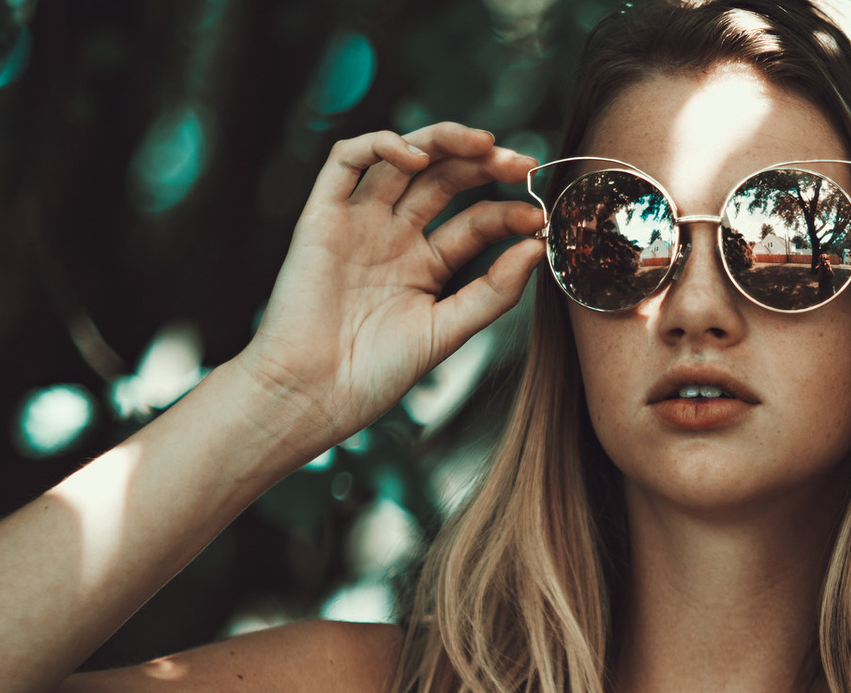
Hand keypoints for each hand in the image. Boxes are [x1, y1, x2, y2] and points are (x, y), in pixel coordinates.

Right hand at [239, 122, 545, 445]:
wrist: (314, 394)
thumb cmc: (375, 374)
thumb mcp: (448, 331)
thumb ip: (494, 292)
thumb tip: (535, 249)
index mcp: (426, 265)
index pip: (475, 221)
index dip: (506, 212)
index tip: (536, 218)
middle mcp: (393, 236)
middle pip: (444, 179)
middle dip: (484, 164)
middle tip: (519, 162)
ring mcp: (359, 222)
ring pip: (402, 158)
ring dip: (444, 141)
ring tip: (482, 144)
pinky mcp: (322, 216)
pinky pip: (346, 162)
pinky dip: (380, 145)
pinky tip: (416, 156)